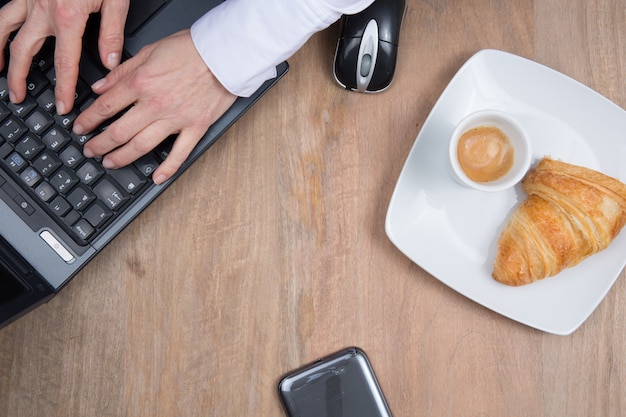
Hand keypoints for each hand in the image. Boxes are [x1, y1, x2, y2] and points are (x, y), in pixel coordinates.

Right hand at [0, 0, 128, 113]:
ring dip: (0, 53)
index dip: (63, 89)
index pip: (65, 64)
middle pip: (25, 52)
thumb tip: (110, 62)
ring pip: (3, 28)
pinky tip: (0, 36)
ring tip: (0, 71)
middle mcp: (42, 10)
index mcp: (68, 17)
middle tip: (19, 97)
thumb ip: (112, 33)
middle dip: (21, 78)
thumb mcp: (116, 0)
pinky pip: (4, 11)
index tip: (62, 106)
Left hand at [77, 30, 236, 184]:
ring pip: (141, 145)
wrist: (225, 54)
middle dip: (99, 144)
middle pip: (118, 131)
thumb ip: (123, 71)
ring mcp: (176, 119)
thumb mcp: (150, 50)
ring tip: (110, 162)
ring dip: (121, 157)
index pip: (105, 106)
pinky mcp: (195, 127)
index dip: (88, 120)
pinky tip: (156, 178)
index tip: (80, 127)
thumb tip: (101, 86)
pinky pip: (179, 153)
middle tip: (90, 150)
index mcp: (141, 82)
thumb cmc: (192, 49)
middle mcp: (155, 104)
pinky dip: (167, 168)